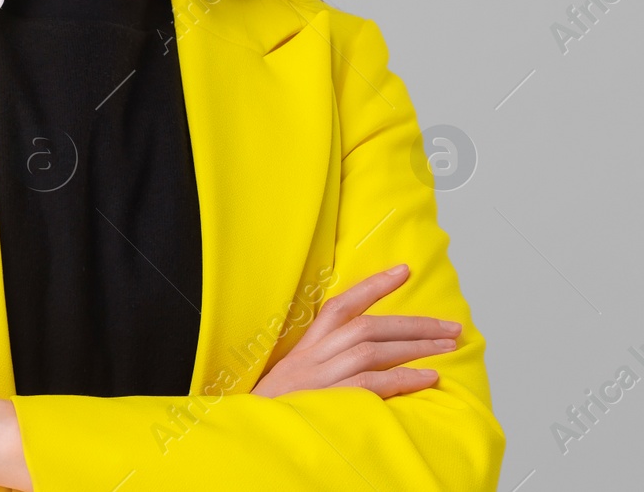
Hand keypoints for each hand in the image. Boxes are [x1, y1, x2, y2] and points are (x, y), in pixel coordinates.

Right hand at [252, 264, 461, 398]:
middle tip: (451, 327)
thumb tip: (375, 355)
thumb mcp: (299, 378)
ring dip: (414, 347)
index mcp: (306, 346)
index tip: (404, 270)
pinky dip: (402, 379)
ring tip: (447, 347)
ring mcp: (318, 377)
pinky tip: (428, 378)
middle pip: (366, 326)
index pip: (340, 306)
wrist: (252, 433)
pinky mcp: (326, 400)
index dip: (372, 285)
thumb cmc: (280, 408)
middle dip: (413, 324)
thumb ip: (328, 363)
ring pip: (370, 349)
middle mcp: (312, 355)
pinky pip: (369, 384)